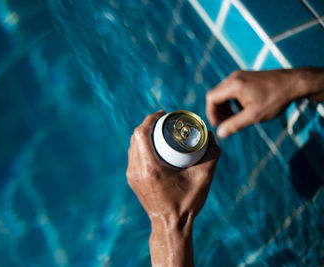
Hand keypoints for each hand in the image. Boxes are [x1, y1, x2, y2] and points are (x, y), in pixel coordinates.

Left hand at [126, 110, 220, 266]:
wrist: (171, 226)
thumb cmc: (187, 203)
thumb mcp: (204, 178)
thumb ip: (212, 154)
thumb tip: (210, 135)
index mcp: (150, 168)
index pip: (141, 133)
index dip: (150, 118)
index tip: (163, 114)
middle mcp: (136, 170)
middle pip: (135, 137)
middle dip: (148, 124)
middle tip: (163, 121)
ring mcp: (132, 176)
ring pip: (132, 146)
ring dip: (143, 135)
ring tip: (159, 130)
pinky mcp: (132, 180)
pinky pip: (133, 156)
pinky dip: (141, 146)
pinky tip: (153, 145)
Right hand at [205, 68, 323, 138]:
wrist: (294, 83)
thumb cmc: (275, 98)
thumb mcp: (254, 115)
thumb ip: (234, 125)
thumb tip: (220, 133)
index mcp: (234, 85)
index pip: (211, 98)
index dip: (211, 113)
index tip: (217, 124)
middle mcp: (234, 77)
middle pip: (216, 95)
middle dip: (217, 111)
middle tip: (224, 124)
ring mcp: (240, 76)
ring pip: (223, 92)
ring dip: (225, 106)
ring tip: (233, 119)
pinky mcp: (246, 77)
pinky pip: (232, 89)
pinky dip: (232, 101)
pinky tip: (242, 110)